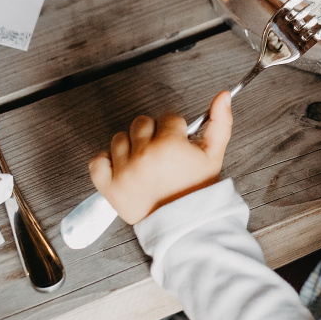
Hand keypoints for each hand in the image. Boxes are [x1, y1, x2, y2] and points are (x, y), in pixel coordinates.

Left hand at [89, 92, 232, 223]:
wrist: (183, 224)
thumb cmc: (197, 190)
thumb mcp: (214, 155)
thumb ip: (220, 122)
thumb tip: (223, 95)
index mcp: (169, 145)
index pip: (168, 117)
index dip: (175, 131)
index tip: (177, 145)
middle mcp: (144, 155)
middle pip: (141, 123)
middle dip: (152, 135)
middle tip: (161, 155)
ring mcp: (124, 171)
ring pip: (119, 139)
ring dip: (130, 148)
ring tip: (144, 164)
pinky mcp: (109, 186)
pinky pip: (97, 161)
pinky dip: (106, 163)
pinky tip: (122, 168)